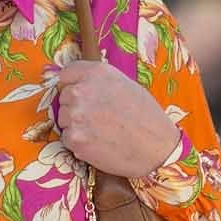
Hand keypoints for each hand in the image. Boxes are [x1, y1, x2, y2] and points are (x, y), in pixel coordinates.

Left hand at [50, 57, 180, 179]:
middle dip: (75, 106)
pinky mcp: (74, 139)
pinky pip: (67, 138)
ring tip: (100, 130)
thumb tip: (81, 85)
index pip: (66, 74)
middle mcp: (81, 91)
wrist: (156, 147)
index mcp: (96, 72)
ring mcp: (75, 116)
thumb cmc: (146, 116)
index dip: (72, 85)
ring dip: (76, 125)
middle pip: (63, 97)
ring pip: (63, 119)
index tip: (81, 93)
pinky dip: (78, 142)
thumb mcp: (125, 84)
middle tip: (97, 117)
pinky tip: (98, 143)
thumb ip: (99, 82)